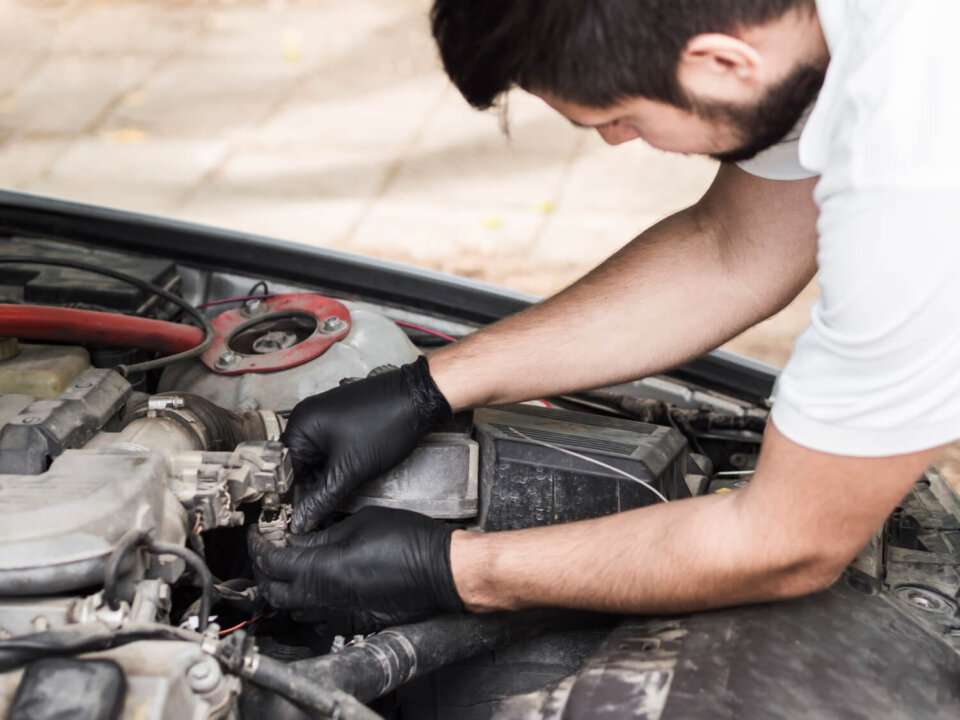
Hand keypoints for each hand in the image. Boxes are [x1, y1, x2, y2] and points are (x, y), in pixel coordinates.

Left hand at [248, 507, 463, 630]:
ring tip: (287, 565)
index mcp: (321, 570)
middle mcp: (324, 597)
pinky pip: (317, 615)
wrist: (440, 570)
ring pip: (293, 608)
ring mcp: (338, 612)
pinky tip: (314, 583)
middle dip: (263, 570)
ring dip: (283, 588)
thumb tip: (298, 539)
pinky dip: (306, 600)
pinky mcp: (353, 619)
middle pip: (273, 592)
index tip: (256, 533)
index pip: (271, 563)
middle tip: (266, 549)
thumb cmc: (408, 541)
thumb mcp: (359, 523)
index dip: (258, 546)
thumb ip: (322, 535)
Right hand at [281, 356, 451, 532]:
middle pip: (299, 466)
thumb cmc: (384, 425)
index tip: (297, 520)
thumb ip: (322, 498)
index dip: (290, 497)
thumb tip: (300, 521)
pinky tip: (345, 482)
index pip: (283, 470)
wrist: (419, 398)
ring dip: (323, 480)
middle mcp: (307, 418)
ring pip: (316, 460)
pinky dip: (335, 467)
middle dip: (308, 490)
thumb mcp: (350, 469)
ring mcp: (326, 418)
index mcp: (300, 425)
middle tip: (318, 515)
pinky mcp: (343, 421)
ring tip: (333, 501)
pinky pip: (330, 451)